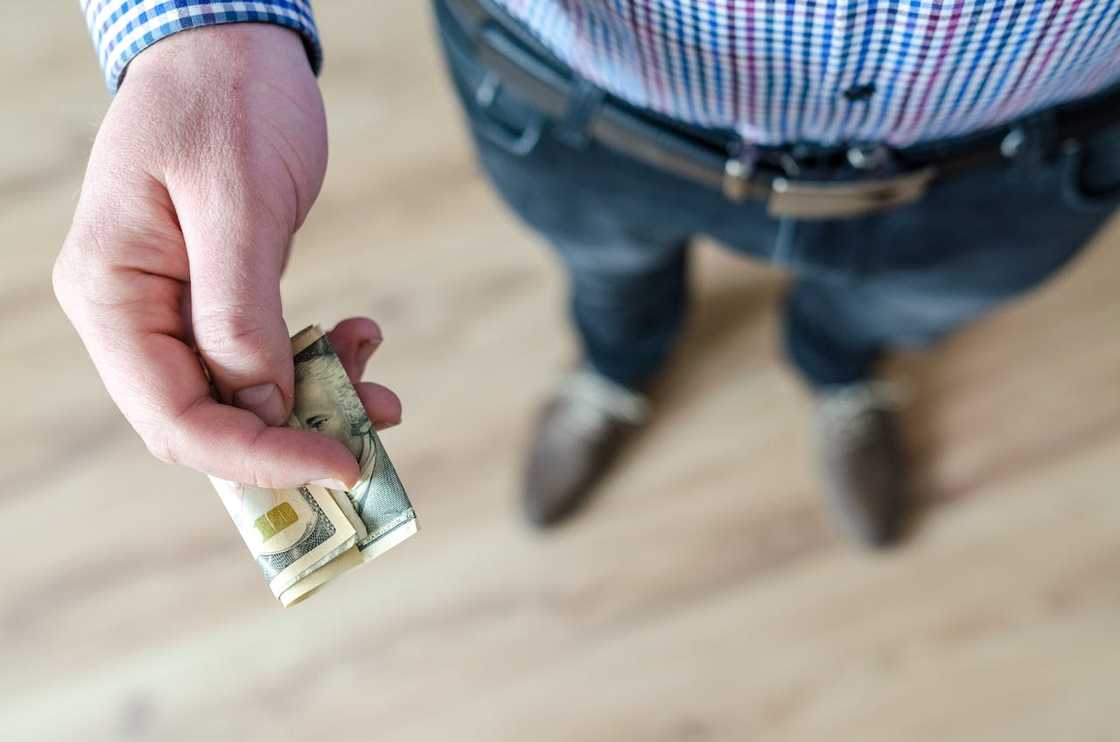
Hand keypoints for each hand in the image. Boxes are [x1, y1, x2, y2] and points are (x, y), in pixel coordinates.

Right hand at [53, 25, 398, 487]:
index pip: (176, 421)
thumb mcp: (237, 203)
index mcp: (112, 296)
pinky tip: (358, 338)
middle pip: (206, 424)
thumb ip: (240, 314)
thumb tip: (265, 410)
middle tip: (372, 434)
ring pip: (241, 399)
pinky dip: (313, 364)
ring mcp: (171, 310)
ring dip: (314, 402)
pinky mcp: (215, 298)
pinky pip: (261, 359)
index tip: (345, 464)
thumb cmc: (226, 101)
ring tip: (376, 369)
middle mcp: (131, 316)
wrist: (232, 42)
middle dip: (292, 440)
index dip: (261, 458)